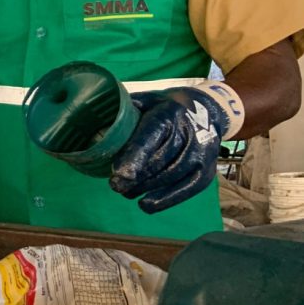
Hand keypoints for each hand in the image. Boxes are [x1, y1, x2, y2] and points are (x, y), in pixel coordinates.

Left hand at [109, 88, 229, 213]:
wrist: (206, 110)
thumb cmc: (165, 108)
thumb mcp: (146, 100)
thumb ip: (125, 110)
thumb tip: (96, 119)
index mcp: (168, 114)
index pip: (152, 136)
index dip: (135, 156)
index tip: (119, 173)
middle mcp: (189, 134)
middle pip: (160, 161)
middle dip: (136, 177)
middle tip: (115, 185)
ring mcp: (200, 154)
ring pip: (170, 177)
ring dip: (146, 188)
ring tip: (125, 192)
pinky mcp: (206, 171)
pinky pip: (186, 190)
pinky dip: (165, 200)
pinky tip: (145, 205)